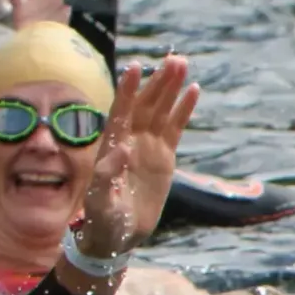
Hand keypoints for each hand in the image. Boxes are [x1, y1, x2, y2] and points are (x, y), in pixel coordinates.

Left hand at [75, 54, 197, 261]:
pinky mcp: (164, 156)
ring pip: (161, 110)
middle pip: (145, 104)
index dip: (128, 90)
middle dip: (158, 82)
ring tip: (183, 64)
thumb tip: (122, 148)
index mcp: (112, 147)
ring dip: (171, 87)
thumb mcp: (101, 202)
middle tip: (174, 59)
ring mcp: (148, 146)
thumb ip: (108, 175)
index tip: (136, 67)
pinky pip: (175, 127)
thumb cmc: (104, 221)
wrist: (118, 234)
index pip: (121, 112)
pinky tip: (193, 90)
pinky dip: (183, 109)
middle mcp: (130, 140)